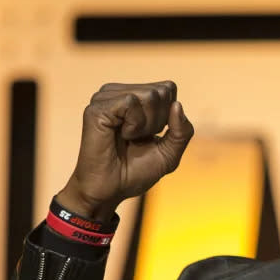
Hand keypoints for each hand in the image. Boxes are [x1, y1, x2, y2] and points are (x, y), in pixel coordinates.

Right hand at [56, 80, 194, 220]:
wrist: (111, 191)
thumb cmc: (136, 172)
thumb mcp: (169, 153)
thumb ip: (182, 131)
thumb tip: (177, 105)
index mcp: (135, 97)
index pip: (168, 88)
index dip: (169, 117)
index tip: (151, 136)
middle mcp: (119, 92)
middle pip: (162, 90)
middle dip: (159, 121)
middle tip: (137, 139)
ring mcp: (106, 97)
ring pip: (149, 95)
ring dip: (146, 125)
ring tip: (128, 138)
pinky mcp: (97, 107)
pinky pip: (130, 103)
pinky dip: (134, 125)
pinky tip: (121, 136)